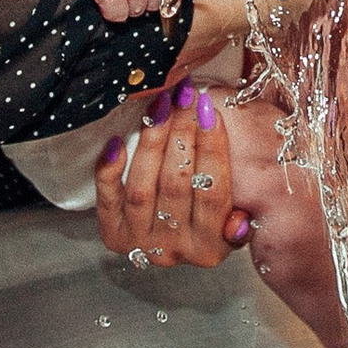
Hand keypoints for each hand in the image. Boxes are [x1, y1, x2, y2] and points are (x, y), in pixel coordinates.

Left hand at [94, 84, 245, 265]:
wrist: (168, 243)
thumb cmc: (205, 220)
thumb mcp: (231, 223)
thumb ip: (239, 219)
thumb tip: (239, 223)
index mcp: (211, 248)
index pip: (213, 193)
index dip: (212, 149)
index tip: (209, 111)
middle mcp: (175, 249)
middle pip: (177, 185)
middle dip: (181, 134)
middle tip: (183, 98)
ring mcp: (140, 242)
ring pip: (143, 188)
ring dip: (151, 142)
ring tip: (160, 107)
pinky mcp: (113, 234)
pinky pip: (108, 199)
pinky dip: (110, 170)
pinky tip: (117, 141)